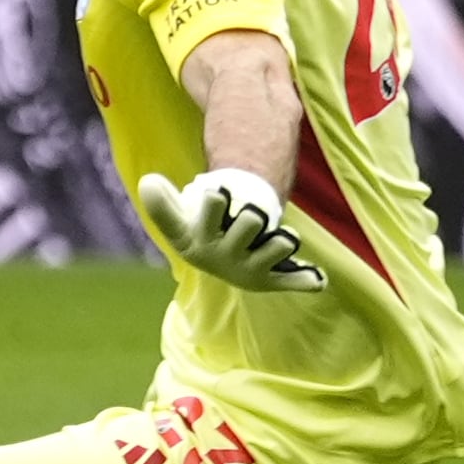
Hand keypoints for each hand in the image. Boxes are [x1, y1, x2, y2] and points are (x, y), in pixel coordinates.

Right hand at [136, 168, 327, 294]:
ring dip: (284, 239)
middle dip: (256, 212)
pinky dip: (307, 279)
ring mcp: (251, 269)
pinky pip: (297, 280)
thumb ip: (161, 203)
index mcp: (198, 240)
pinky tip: (315, 276)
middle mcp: (224, 258)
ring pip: (282, 244)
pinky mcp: (272, 279)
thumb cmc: (198, 230)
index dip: (215, 201)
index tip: (217, 194)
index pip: (209, 214)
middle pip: (254, 219)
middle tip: (252, 216)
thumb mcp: (176, 217)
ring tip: (280, 239)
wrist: (217, 262)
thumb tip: (149, 183)